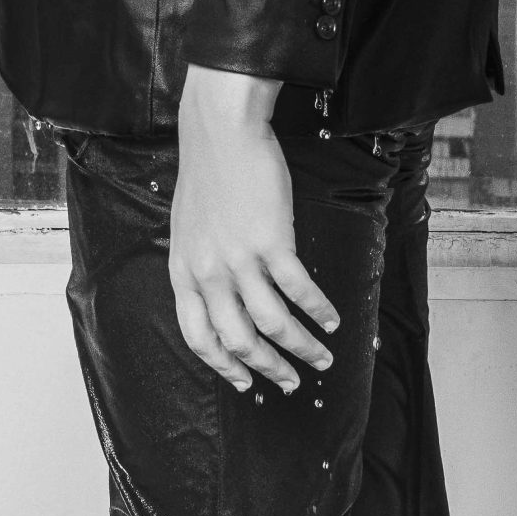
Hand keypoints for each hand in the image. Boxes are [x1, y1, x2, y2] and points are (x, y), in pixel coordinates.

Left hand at [169, 66, 339, 394]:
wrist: (220, 133)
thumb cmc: (208, 175)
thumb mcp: (188, 229)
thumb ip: (201, 265)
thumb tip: (220, 295)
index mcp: (184, 272)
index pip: (199, 336)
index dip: (224, 365)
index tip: (245, 382)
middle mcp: (208, 273)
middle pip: (239, 340)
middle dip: (269, 368)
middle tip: (292, 382)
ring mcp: (239, 259)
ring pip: (273, 324)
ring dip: (302, 348)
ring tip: (323, 357)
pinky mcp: (271, 241)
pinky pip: (298, 290)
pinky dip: (318, 311)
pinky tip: (332, 319)